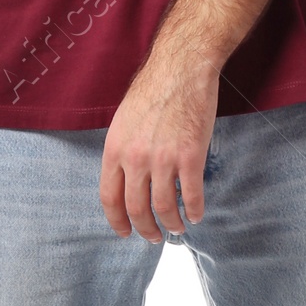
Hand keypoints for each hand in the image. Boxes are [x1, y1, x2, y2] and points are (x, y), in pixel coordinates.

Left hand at [100, 50, 219, 241]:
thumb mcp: (123, 121)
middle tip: (153, 236)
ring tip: (177, 228)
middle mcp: (135, 158)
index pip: (109, 198)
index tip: (125, 232)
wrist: (181, 68)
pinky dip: (195, 210)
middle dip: (145, 229)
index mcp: (115, 149)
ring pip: (165, 207)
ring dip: (171, 224)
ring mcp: (163, 159)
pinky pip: (192, 195)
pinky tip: (196, 214)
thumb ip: (123, 151)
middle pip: (136, 208)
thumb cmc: (154, 90)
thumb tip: (127, 179)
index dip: (117, 221)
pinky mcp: (191, 156)